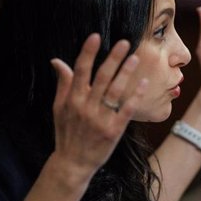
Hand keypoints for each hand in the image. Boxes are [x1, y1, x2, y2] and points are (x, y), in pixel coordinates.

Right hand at [50, 34, 147, 171]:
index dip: (88, 53)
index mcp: (72, 100)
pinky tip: (143, 83)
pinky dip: (135, 96)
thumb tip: (57, 61)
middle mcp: (86, 107)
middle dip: (113, 58)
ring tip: (135, 58)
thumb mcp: (58, 108)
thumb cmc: (66, 133)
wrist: (73, 163)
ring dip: (126, 73)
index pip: (80, 71)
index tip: (96, 37)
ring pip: (115, 91)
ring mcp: (100, 119)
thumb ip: (63, 84)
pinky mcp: (114, 131)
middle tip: (125, 43)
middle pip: (102, 78)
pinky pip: (126, 109)